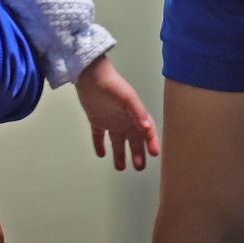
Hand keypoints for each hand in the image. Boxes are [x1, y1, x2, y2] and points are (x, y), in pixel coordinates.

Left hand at [75, 55, 159, 170]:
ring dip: (120, 154)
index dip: (151, 142)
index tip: (154, 154)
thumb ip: (138, 112)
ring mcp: (111, 121)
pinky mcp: (97, 121)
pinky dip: (100, 146)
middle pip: (134, 141)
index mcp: (135, 114)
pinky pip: (99, 137)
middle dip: (138, 154)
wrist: (89, 76)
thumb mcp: (128, 97)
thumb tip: (147, 128)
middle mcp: (125, 119)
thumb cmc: (111, 83)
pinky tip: (101, 155)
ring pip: (118, 142)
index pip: (147, 131)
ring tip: (120, 167)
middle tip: (139, 167)